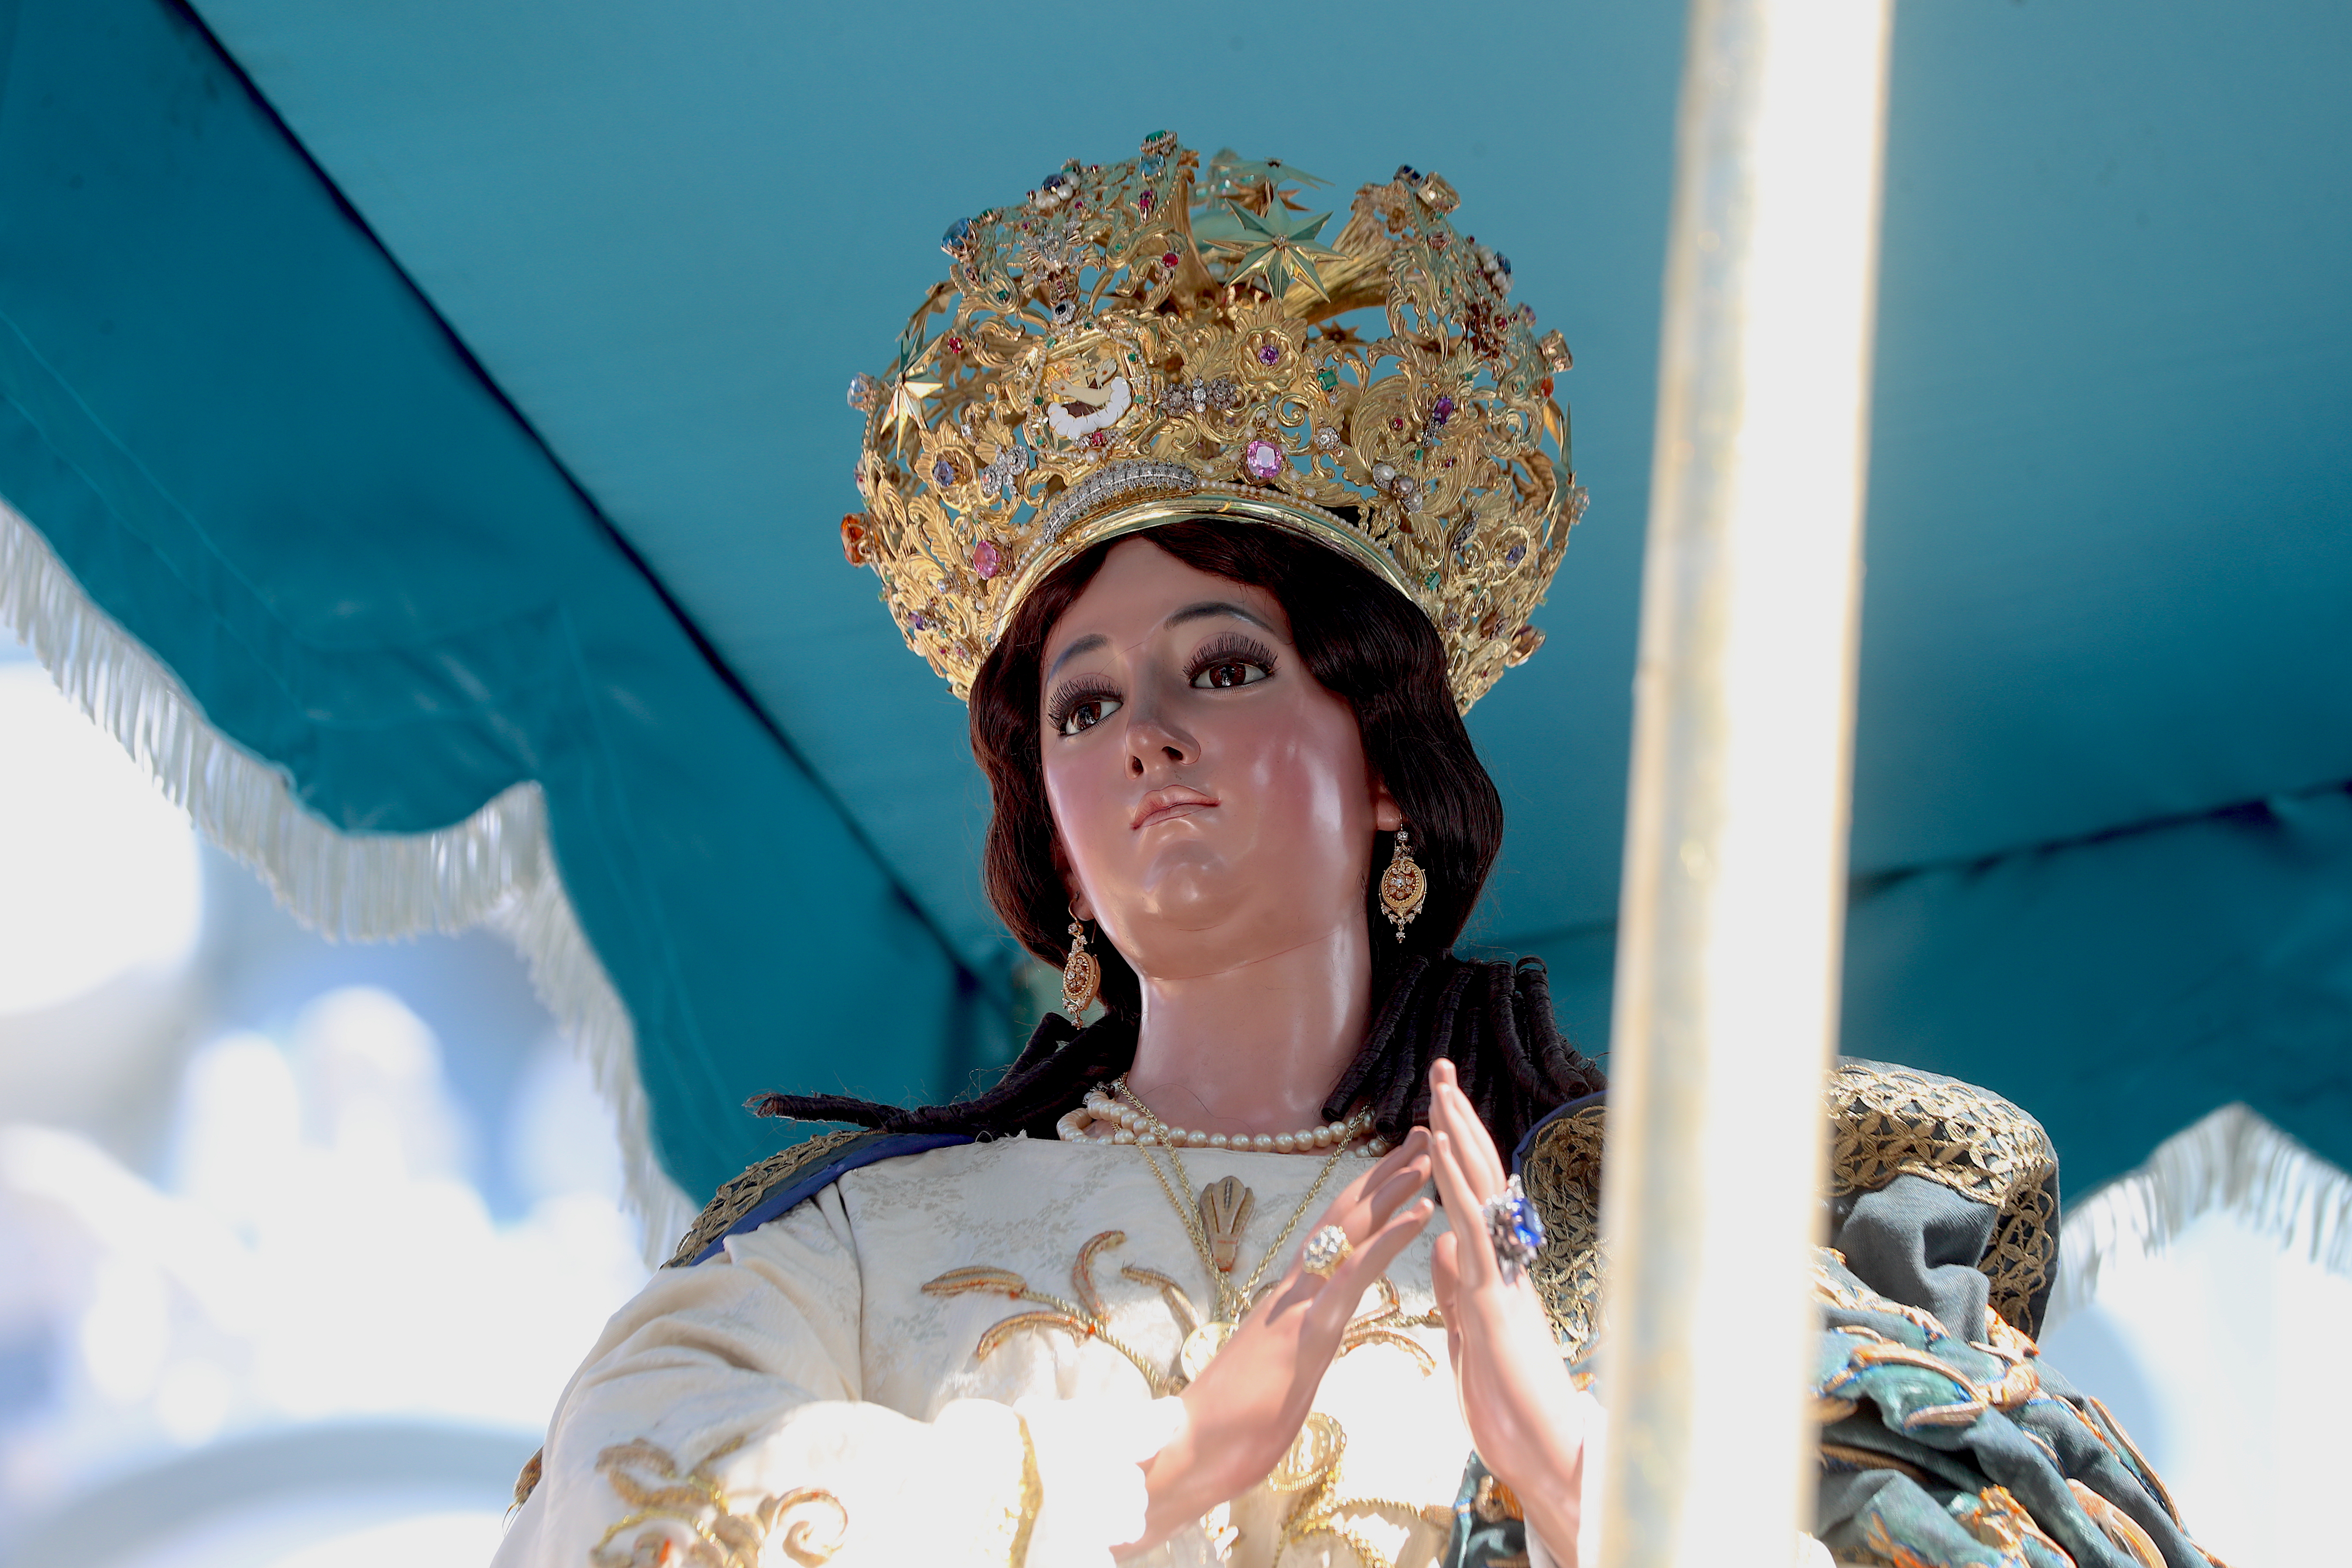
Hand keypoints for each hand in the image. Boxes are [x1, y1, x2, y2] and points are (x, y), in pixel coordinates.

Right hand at [1122, 1129, 1435, 1552]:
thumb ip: (1295, 1349)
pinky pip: (1354, 1275)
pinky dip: (1389, 1238)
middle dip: (1385, 1175)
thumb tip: (1307, 1339)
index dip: (1367, 1198)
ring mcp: (1300, 1306)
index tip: (1399, 1165)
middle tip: (1421, 1134)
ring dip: (1392, 1190)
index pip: (1334, 1236)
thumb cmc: (1230, 1426)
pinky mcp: (1307, 1332)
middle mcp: (1294, 1290)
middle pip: (1344, 1218)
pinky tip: (1420, 1212)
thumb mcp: (1278, 1378)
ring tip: (1427, 1155)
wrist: (1188, 1451)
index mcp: (1291, 1300)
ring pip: (1350, 1232)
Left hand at [1427, 1060, 1593, 1561]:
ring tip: (1439, 1085)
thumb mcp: (1468, 1331)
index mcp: (1492, 1268)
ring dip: (1457, 1133)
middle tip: (1441, 1068)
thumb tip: (1444, 1244)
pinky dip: (1453, 1182)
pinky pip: (1471, 1227)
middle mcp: (1503, 1259)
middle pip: (1479, 1176)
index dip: (1455, 1149)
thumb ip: (1457, 1287)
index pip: (1472, 1195)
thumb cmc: (1508, 1399)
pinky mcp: (1492, 1297)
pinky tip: (1437, 1146)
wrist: (1541, 1449)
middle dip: (1458, 1120)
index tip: (1438, 1106)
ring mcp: (1500, 1274)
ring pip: (1479, 1189)